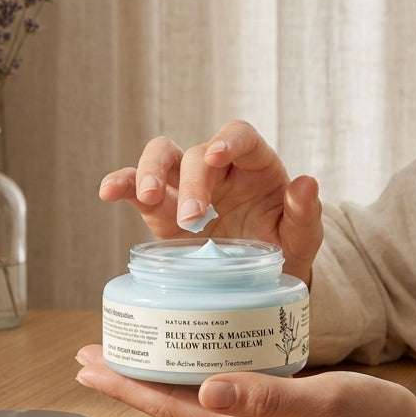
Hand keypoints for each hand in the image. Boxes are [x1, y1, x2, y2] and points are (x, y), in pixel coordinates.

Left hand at [74, 345, 415, 416]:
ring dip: (158, 382)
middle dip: (131, 383)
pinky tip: (197, 364)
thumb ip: (268, 396)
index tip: (91, 365)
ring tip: (131, 358)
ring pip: (196, 407)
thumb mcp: (327, 401)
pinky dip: (195, 382)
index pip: (175, 411)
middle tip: (94, 354)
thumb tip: (207, 391)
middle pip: (175, 409)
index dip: (129, 388)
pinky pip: (223, 402)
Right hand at [97, 120, 321, 283]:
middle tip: (194, 218)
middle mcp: (220, 170)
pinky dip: (121, 184)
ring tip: (146, 197)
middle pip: (197, 154)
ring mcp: (188, 187)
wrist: (261, 281)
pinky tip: (108, 191)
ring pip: (162, 157)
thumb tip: (307, 183)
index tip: (218, 155)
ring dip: (150, 171)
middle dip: (193, 182)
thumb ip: (305, 212)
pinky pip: (136, 189)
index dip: (228, 140)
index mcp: (256, 166)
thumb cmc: (285, 249)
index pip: (240, 135)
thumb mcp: (303, 236)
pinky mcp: (162, 211)